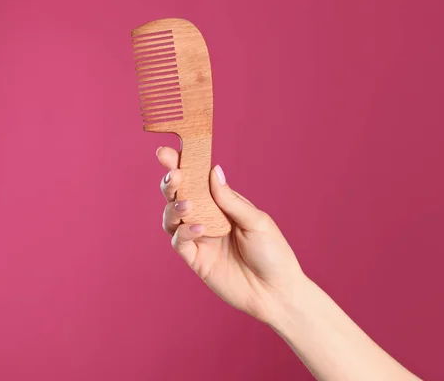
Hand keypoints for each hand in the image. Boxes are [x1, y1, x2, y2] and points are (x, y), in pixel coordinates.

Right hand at [156, 147, 304, 323]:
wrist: (276, 292)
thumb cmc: (273, 253)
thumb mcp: (256, 221)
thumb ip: (230, 199)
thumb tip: (213, 170)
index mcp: (222, 203)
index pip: (198, 179)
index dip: (181, 164)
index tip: (168, 152)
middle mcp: (207, 218)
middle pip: (179, 194)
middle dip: (171, 181)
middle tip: (173, 174)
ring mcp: (200, 239)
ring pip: (172, 217)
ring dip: (174, 207)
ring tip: (186, 203)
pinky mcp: (196, 260)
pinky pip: (180, 242)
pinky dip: (184, 232)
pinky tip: (199, 229)